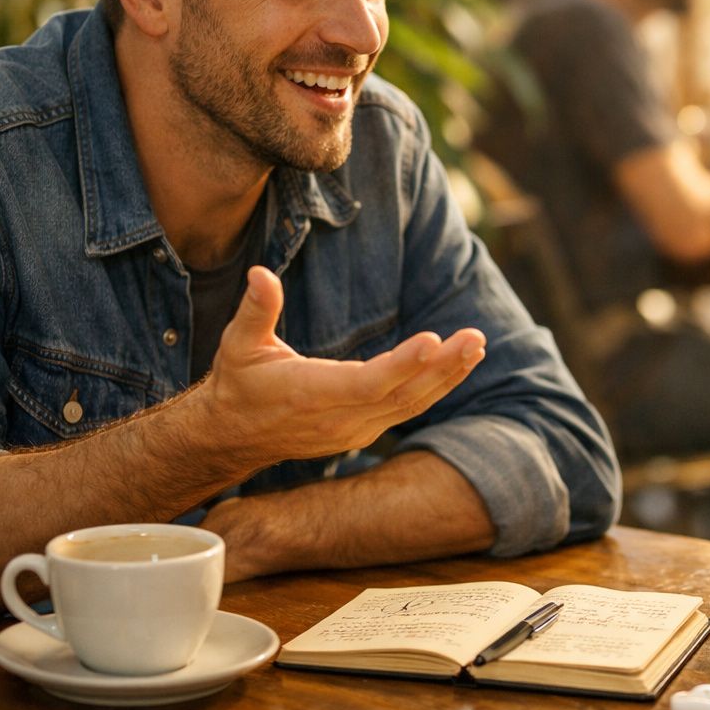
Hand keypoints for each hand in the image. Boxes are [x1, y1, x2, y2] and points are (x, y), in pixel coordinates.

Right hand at [201, 266, 485, 468]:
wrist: (233, 436)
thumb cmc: (238, 383)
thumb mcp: (238, 344)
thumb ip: (256, 310)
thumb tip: (260, 273)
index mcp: (310, 394)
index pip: (366, 383)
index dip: (402, 364)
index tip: (434, 341)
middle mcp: (339, 418)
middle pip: (401, 395)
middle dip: (442, 367)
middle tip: (475, 338)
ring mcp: (355, 429)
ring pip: (411, 404)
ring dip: (447, 376)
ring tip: (476, 347)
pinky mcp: (364, 430)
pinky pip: (408, 409)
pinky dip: (436, 387)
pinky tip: (460, 364)